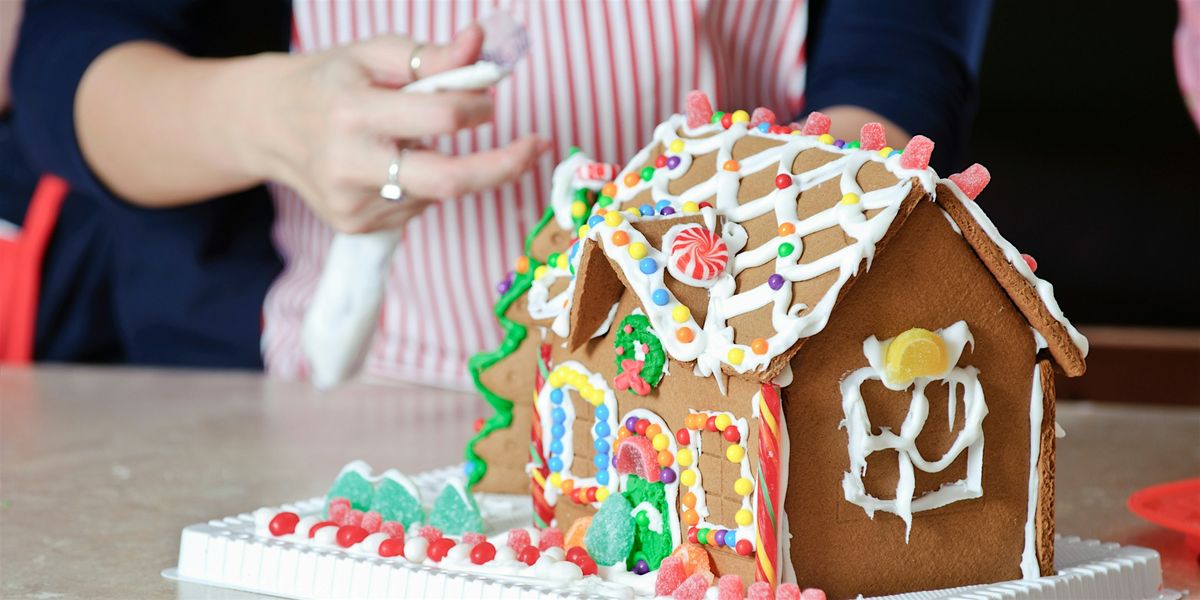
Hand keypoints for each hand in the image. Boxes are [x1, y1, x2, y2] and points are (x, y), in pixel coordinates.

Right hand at [257, 26, 547, 232]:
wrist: (267, 125)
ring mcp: (351, 202)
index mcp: (352, 110)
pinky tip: (392, 164)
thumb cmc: (331, 81)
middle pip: (449, 181)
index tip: (488, 100)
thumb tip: (480, 46)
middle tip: (536, 148)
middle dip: (503, 166)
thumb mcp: (374, 54)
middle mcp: (349, 162)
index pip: (438, 117)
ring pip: (435, 193)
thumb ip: (432, 56)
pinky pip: (416, 207)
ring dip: (447, 166)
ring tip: (409, 140)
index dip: (475, 107)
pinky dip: (423, 184)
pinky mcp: (355, 226)